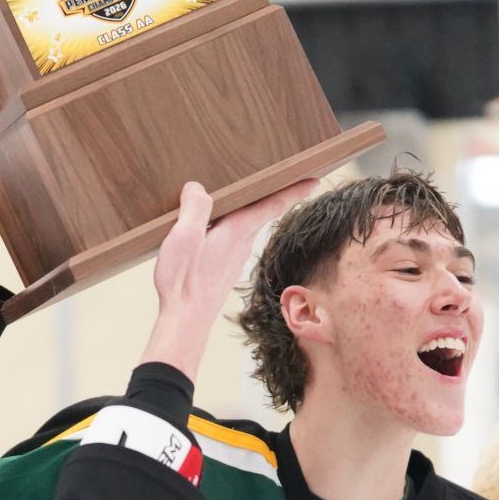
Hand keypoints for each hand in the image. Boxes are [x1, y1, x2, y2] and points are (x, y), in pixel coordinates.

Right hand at [142, 178, 318, 379]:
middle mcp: (240, 245)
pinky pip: (232, 241)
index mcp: (237, 231)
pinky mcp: (222, 270)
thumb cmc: (185, 281)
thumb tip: (198, 188)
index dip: (293, 189)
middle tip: (283, 180)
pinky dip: (232, 228)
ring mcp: (233, 259)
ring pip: (246, 227)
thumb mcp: (185, 236)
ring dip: (250, 212)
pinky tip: (216, 229)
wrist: (185, 320)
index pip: (272, 204)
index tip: (314, 179)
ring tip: (247, 198)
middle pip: (261, 214)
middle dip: (272, 196)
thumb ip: (195, 208)